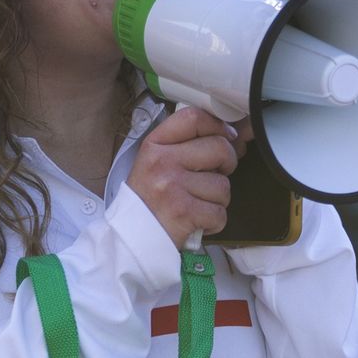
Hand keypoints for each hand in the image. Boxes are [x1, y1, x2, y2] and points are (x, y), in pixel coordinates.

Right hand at [127, 106, 245, 248]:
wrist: (128, 239)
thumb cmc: (146, 201)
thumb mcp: (154, 163)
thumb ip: (185, 146)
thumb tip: (230, 137)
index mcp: (155, 146)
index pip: (193, 118)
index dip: (218, 125)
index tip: (226, 137)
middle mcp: (163, 162)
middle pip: (219, 148)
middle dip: (227, 163)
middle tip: (215, 175)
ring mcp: (173, 187)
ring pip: (223, 185)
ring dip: (218, 199)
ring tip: (198, 204)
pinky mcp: (184, 212)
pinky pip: (220, 212)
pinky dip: (214, 222)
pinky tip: (198, 221)